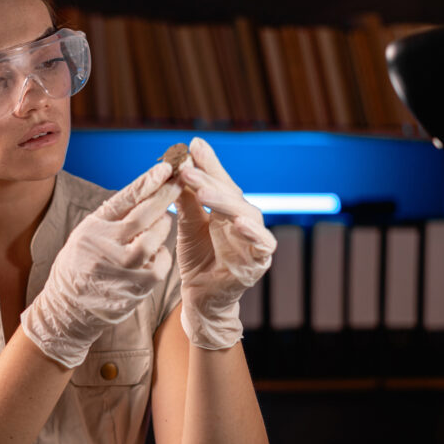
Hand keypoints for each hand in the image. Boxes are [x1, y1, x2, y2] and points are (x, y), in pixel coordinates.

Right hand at [21, 161, 181, 367]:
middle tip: (178, 182)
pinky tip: (157, 250)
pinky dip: (163, 254)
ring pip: (154, 240)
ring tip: (162, 221)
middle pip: (143, 217)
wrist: (69, 307)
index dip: (146, 182)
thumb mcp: (89, 230)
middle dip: (164, 196)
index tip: (164, 168)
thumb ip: (115, 211)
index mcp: (94, 228)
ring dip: (163, 227)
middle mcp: (105, 247)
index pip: (124, 199)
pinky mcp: (135, 288)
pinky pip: (160, 264)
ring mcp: (121, 270)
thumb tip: (148, 183)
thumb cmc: (82, 261)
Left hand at [175, 137, 275, 349]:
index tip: (190, 145)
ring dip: (226, 203)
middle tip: (187, 169)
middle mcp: (245, 219)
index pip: (219, 182)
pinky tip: (239, 222)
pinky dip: (253, 233)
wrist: (200, 297)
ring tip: (205, 192)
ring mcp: (254, 240)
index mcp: (228, 208)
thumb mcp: (188, 224)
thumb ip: (188, 197)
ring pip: (247, 215)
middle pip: (231, 195)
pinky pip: (262, 244)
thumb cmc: (198, 258)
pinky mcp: (260, 261)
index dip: (207, 164)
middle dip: (209, 180)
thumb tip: (181, 162)